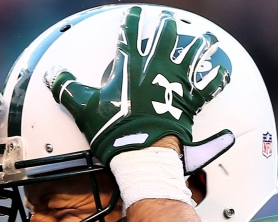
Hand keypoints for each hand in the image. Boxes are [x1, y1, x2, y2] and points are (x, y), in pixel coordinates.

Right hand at [44, 7, 229, 164]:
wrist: (143, 152)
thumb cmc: (114, 130)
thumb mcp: (83, 108)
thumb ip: (67, 87)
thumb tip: (54, 74)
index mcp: (130, 64)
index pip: (130, 32)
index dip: (132, 20)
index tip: (135, 13)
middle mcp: (156, 66)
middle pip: (166, 35)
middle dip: (167, 26)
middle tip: (168, 21)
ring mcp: (176, 80)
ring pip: (194, 53)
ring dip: (200, 44)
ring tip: (206, 39)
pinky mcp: (192, 98)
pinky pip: (210, 83)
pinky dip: (218, 77)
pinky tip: (223, 71)